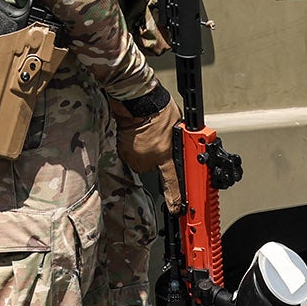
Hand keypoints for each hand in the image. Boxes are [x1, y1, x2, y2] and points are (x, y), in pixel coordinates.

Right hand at [111, 84, 183, 211]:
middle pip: (153, 167)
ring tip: (146, 134)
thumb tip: (185, 147)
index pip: (171, 180)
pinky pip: (129, 153)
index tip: (175, 208)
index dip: (173, 196)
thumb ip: (179, 141)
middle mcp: (147, 158)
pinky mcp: (122, 149)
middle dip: (156, 156)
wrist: (136, 98)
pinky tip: (135, 133)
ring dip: (143, 151)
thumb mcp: (178, 125)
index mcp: (163, 153)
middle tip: (157, 140)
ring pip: (141, 160)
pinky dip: (132, 146)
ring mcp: (133, 154)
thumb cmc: (158, 107)